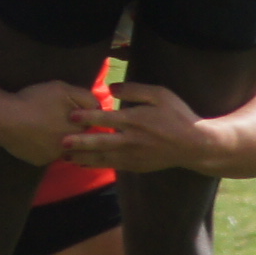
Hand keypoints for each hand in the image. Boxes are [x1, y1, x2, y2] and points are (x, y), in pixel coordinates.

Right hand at [0, 79, 102, 167]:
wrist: (4, 119)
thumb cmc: (34, 101)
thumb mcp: (62, 89)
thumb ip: (85, 97)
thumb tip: (99, 106)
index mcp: (79, 129)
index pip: (92, 125)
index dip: (84, 117)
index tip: (75, 113)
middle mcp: (71, 146)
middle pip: (80, 139)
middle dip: (75, 132)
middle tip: (59, 120)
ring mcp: (55, 156)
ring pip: (65, 149)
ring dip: (62, 141)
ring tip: (48, 129)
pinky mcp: (40, 162)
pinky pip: (48, 155)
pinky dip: (45, 148)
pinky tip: (36, 138)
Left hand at [58, 80, 232, 173]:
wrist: (194, 145)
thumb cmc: (177, 115)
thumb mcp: (160, 94)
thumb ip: (135, 90)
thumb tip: (111, 88)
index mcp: (136, 121)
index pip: (107, 119)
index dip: (87, 117)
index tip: (71, 115)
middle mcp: (132, 141)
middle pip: (101, 143)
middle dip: (79, 143)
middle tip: (61, 142)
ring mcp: (134, 156)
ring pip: (104, 158)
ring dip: (84, 158)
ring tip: (65, 157)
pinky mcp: (136, 166)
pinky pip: (112, 166)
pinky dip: (96, 165)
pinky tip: (84, 164)